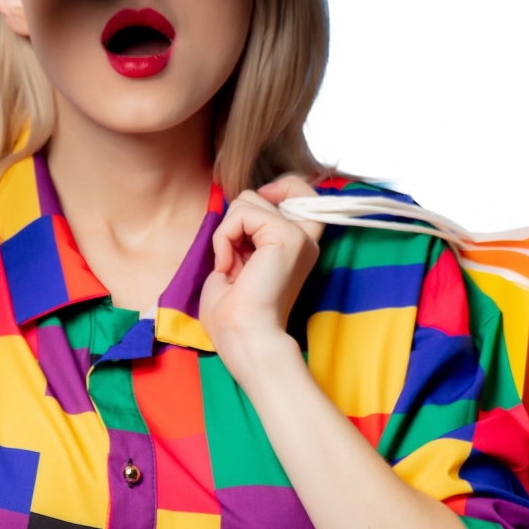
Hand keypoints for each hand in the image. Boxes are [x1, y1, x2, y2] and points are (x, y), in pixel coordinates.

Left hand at [199, 174, 325, 380]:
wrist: (244, 338)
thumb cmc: (235, 314)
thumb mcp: (238, 260)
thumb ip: (245, 231)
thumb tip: (241, 205)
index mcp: (297, 246)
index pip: (297, 192)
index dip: (272, 190)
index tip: (246, 218)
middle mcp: (304, 239)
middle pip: (260, 194)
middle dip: (234, 222)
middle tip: (233, 260)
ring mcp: (299, 236)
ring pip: (248, 199)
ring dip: (226, 232)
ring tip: (231, 266)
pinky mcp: (287, 236)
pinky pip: (241, 213)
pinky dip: (224, 237)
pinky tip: (228, 266)